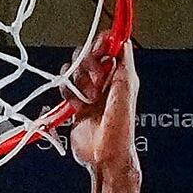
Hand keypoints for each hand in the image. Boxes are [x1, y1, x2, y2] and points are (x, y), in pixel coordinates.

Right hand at [61, 41, 140, 192]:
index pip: (108, 47)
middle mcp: (105, 82)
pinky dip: (68, 93)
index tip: (97, 49)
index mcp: (120, 75)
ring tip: (87, 98)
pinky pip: (66, 89)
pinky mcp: (77, 105)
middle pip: (87, 57)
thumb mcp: (126, 87)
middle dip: (87, 65)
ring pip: (74, 72)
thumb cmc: (121, 125)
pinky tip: (76, 104)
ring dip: (77, 82)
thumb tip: (123, 39)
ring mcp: (90, 93)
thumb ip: (124, 61)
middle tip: (94, 81)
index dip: (100, 44)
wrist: (105, 153)